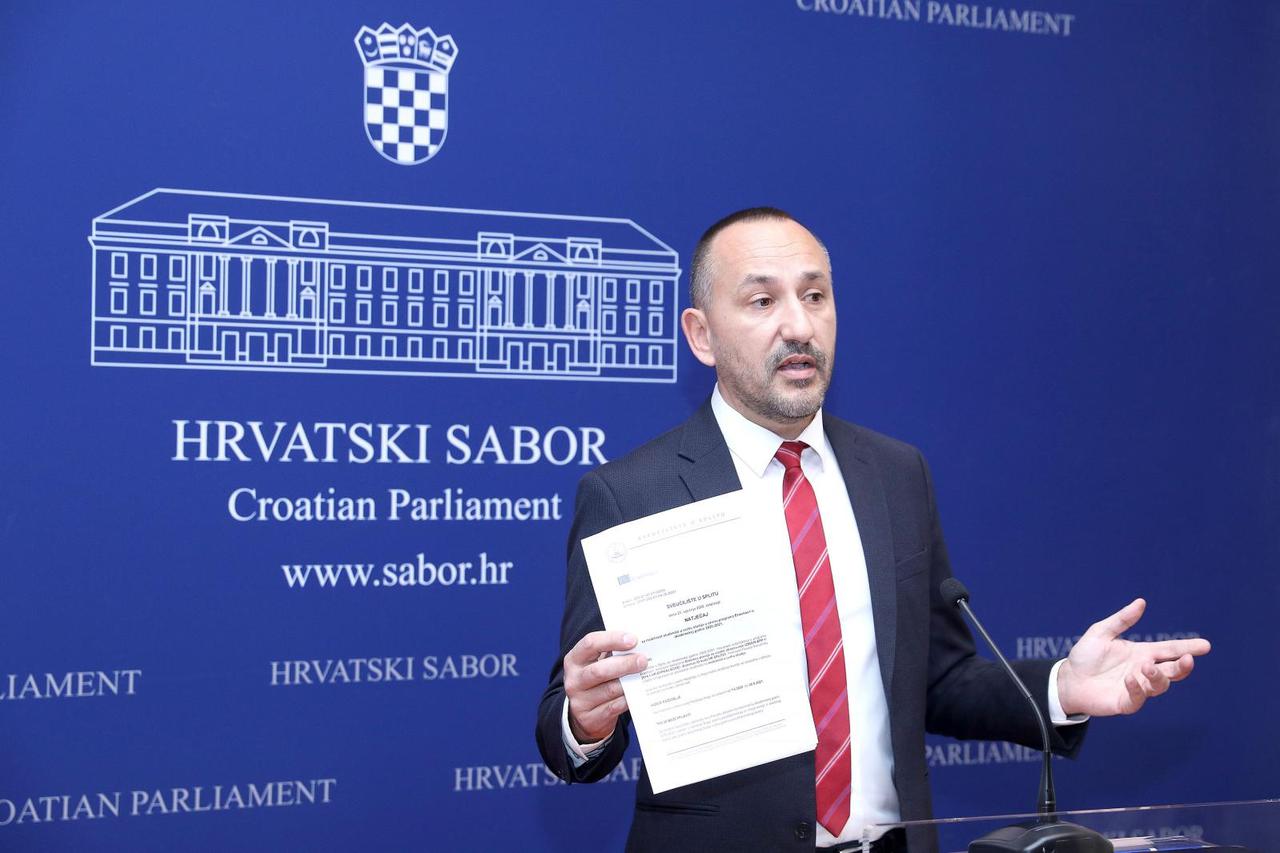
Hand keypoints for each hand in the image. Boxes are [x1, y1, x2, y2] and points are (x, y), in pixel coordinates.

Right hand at [564, 630, 647, 743]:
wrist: (585, 715)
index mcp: (574, 660)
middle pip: (599, 670)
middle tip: (643, 660)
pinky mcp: (590, 719)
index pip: (590, 644)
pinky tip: (638, 693)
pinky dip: (628, 699)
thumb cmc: (596, 681)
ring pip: (609, 690)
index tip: (633, 639)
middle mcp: (573, 680)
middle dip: (625, 664)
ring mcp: (580, 701)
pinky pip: (614, 707)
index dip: (612, 639)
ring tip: (644, 675)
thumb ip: (611, 652)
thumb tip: (638, 643)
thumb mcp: (596, 663)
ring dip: (630, 682)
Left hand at [1057, 598, 1210, 716]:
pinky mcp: (1126, 702)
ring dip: (1158, 676)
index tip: (1205, 645)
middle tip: (1187, 659)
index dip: (1187, 648)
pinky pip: (1138, 698)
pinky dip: (1138, 688)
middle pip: (1172, 671)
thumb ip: (1122, 620)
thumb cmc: (1085, 656)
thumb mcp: (1101, 632)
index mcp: (1142, 653)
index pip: (1169, 650)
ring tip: (1147, 666)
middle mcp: (1144, 671)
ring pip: (1159, 685)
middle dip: (1182, 667)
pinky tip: (1130, 679)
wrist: (1067, 679)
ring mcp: (1137, 688)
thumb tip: (1141, 602)